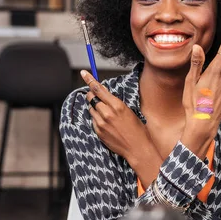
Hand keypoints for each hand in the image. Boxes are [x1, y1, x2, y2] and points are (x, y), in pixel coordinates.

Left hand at [81, 71, 161, 186]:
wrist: (137, 147)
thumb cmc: (136, 128)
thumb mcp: (128, 110)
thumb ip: (114, 102)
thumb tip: (103, 95)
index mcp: (117, 105)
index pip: (98, 89)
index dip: (89, 79)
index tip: (83, 72)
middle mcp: (107, 113)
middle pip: (91, 98)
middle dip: (92, 95)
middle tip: (96, 97)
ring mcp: (101, 123)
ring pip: (91, 109)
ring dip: (95, 108)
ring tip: (106, 115)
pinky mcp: (98, 131)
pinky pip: (93, 120)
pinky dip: (97, 119)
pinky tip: (107, 124)